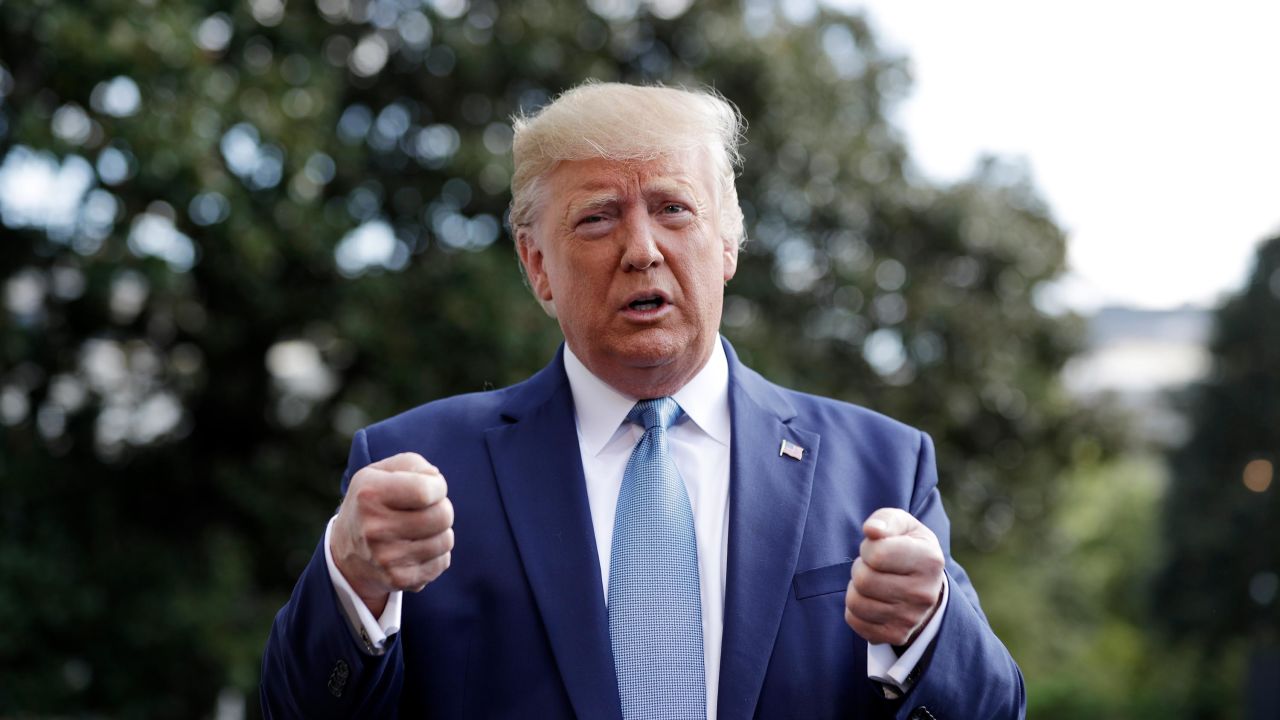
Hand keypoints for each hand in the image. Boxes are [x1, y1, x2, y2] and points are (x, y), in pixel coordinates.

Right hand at [330, 452, 454, 615]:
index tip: (430, 489)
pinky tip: (417, 549)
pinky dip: (437, 555)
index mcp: (370, 494)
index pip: (427, 491)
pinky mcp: (397, 579)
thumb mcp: (382, 472)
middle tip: (426, 511)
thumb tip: (435, 479)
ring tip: (419, 530)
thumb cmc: (373, 502)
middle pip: (443, 516)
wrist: (345, 552)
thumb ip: (413, 464)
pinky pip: (442, 563)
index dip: (438, 487)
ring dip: (440, 533)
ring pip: (446, 541)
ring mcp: (385, 557)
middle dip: (442, 509)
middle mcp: (374, 528)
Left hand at [844, 508, 944, 646]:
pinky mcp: (896, 635)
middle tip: (874, 567)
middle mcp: (924, 594)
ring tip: (873, 582)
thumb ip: (886, 520)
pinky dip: (855, 608)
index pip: (877, 554)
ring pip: (855, 602)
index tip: (879, 547)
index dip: (869, 547)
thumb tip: (872, 530)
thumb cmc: (908, 546)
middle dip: (861, 568)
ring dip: (856, 588)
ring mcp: (911, 619)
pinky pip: (854, 621)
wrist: (925, 584)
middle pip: (864, 580)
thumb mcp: (903, 525)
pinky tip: (872, 600)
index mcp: (929, 560)